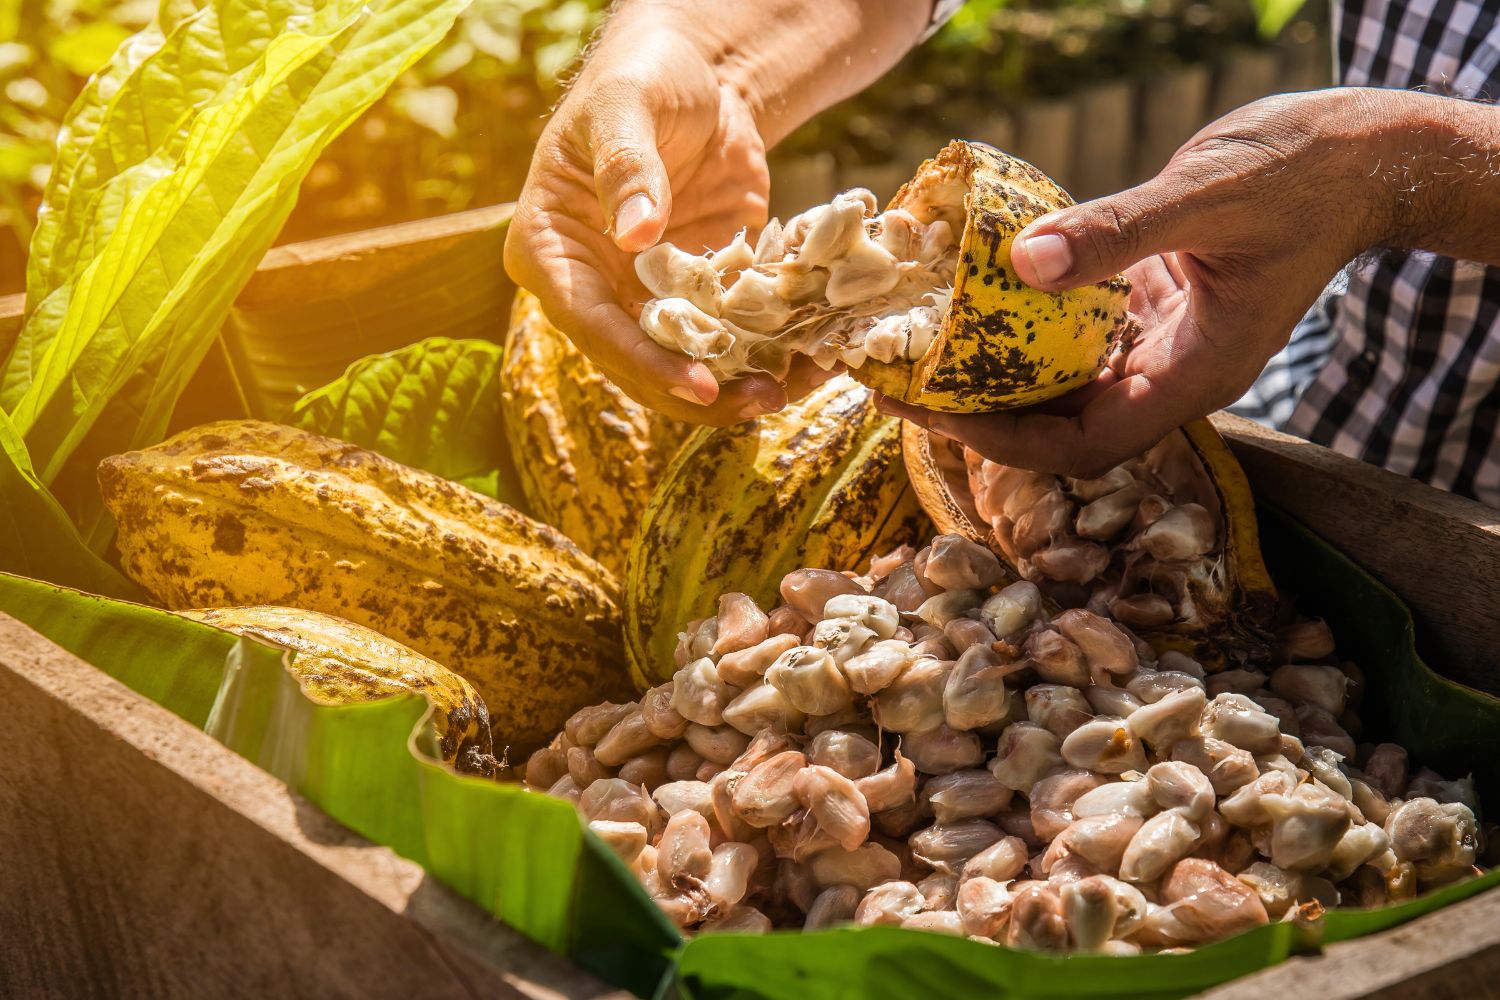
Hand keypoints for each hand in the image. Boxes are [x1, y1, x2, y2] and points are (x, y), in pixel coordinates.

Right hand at [503, 21, 820, 424]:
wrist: (696, 75)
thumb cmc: (642, 76)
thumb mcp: (626, 104)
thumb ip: (625, 165)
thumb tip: (634, 235)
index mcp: (551, 249)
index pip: (591, 324)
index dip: (645, 361)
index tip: (700, 384)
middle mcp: (592, 287)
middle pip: (637, 365)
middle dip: (699, 391)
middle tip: (764, 399)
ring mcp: (646, 297)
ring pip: (684, 364)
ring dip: (738, 385)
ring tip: (797, 386)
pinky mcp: (699, 295)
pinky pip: (728, 338)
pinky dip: (767, 354)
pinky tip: (812, 359)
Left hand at [881, 88, 1416, 476]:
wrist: (1360, 159)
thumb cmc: (1303, 177)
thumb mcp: (1207, 196)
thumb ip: (1119, 231)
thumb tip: (1023, 261)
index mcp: (1193, 377)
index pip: (1084, 446)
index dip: (1005, 441)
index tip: (936, 414)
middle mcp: (1172, 374)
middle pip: (1061, 427)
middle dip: (981, 415)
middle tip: (900, 386)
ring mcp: (1160, 344)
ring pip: (1063, 385)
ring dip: (996, 375)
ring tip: (920, 351)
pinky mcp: (1150, 307)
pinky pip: (1075, 336)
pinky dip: (1025, 327)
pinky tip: (975, 304)